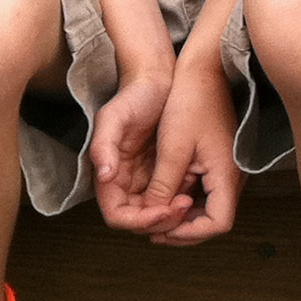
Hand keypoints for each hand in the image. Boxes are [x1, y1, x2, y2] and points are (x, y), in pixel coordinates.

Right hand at [90, 72, 191, 235]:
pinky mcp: (165, 173)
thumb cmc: (133, 97)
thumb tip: (103, 175)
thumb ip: (103, 146)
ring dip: (174, 214)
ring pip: (158, 213)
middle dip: (162, 220)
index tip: (165, 210)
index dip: (140, 220)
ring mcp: (146, 180)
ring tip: (192, 199)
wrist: (156, 80)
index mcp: (110, 177)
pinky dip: (183, 199)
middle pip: (140, 221)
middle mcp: (126, 184)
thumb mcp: (113, 117)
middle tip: (186, 205)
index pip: (119, 216)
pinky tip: (197, 189)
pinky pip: (173, 197)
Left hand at [138, 57, 242, 246]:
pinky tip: (164, 195)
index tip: (161, 229)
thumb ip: (163, 186)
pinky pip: (204, 192)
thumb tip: (151, 216)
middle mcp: (232, 176)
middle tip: (152, 228)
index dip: (189, 233)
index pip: (218, 224)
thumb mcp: (172, 147)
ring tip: (153, 212)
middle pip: (213, 221)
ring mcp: (227, 170)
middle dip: (182, 229)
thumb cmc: (191, 103)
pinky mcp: (218, 162)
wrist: (204, 72)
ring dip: (181, 216)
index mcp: (226, 173)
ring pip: (207, 208)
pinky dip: (184, 200)